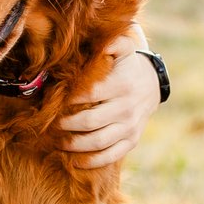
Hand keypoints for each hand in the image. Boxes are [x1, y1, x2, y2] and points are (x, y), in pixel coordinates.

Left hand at [60, 30, 161, 168]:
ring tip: (58, 142)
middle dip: (66, 125)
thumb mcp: (124, 49)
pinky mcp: (131, 141)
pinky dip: (91, 161)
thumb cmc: (128, 66)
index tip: (54, 100)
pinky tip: (74, 161)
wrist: (152, 85)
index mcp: (122, 85)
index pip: (89, 95)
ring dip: (74, 145)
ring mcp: (130, 127)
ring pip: (98, 142)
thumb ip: (113, 42)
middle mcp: (127, 108)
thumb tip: (104, 43)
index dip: (69, 100)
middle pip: (90, 122)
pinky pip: (110, 156)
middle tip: (51, 124)